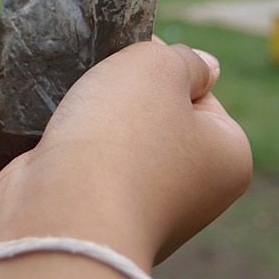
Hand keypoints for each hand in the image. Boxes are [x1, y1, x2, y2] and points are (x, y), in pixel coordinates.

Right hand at [0, 41, 251, 278]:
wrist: (60, 216)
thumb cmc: (119, 137)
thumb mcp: (157, 67)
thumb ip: (183, 57)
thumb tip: (204, 67)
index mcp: (228, 159)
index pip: (199, 93)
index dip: (161, 68)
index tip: (128, 67)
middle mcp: (194, 193)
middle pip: (156, 117)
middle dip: (122, 98)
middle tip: (96, 88)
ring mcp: (144, 212)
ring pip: (115, 142)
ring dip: (89, 122)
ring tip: (68, 113)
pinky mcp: (96, 221)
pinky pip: (83, 169)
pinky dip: (66, 152)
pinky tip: (50, 142)